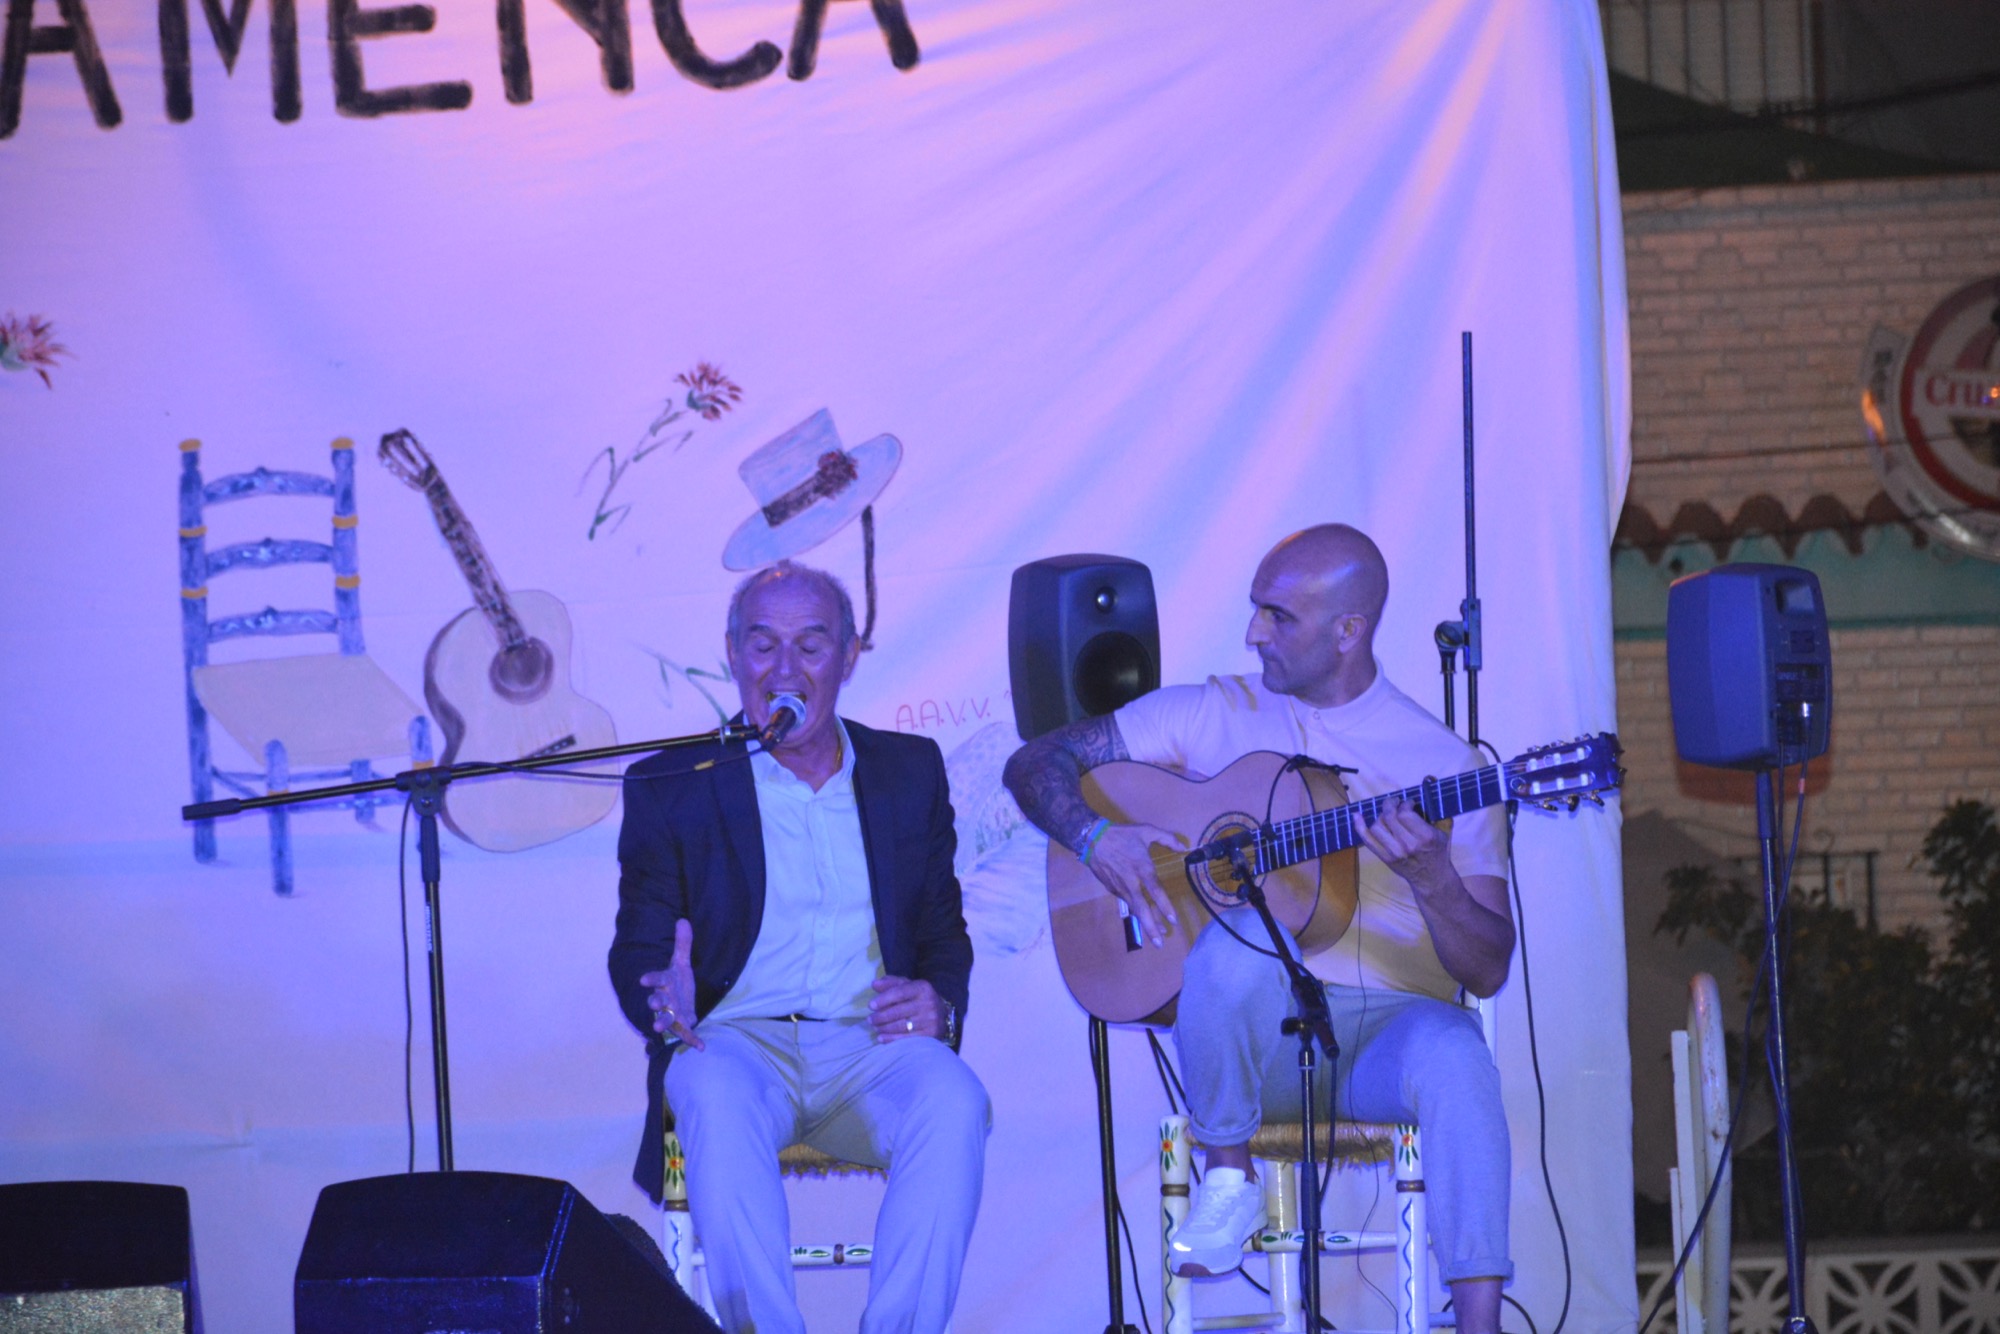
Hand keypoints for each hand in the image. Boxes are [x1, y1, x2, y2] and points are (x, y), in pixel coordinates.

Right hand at [637, 918, 704, 1051]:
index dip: (651, 979)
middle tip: (653, 1004)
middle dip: (655, 1002)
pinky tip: (701, 1047)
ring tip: (657, 1027)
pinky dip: (692, 1040)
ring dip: (662, 1023)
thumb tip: (683, 920)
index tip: (643, 979)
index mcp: (665, 983)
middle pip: (657, 1001)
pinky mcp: (683, 1024)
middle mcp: (665, 999)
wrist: (679, 1001)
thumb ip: (683, 944)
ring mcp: (672, 1013)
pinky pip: (686, 1033)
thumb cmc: (677, 982)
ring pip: (665, 1019)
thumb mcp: (682, 962)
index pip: (657, 979)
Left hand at [869, 975, 944, 1042]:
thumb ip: (891, 983)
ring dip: (884, 1028)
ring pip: (901, 1026)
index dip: (883, 999)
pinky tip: (881, 1038)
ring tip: (875, 1027)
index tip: (870, 1006)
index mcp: (922, 988)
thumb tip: (874, 984)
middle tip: (870, 1020)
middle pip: (898, 1011)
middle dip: (880, 1016)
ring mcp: (930, 1020)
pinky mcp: (930, 1035)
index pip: (899, 993)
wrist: (942, 1015)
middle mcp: (928, 1003)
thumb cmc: (919, 999)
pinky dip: (891, 1039)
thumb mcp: (908, 986)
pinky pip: (906, 1038)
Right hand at [1085, 822, 1184, 947]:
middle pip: (1143, 909)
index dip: (1165, 907)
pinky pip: (1126, 902)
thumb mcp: (1146, 830)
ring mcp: (1120, 888)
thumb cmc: (1121, 835)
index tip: (1173, 921)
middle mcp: (1132, 883)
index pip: (1156, 892)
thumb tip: (1185, 846)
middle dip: (1151, 927)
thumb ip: (1167, 838)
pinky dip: (1135, 911)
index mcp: (1142, 869)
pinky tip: (1141, 915)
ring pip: (1134, 909)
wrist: (1092, 839)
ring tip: (1156, 936)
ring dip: (1145, 923)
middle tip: (1160, 943)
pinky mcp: (1111, 889)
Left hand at [1358, 796, 1454, 893]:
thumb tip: (1419, 796)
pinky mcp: (1385, 858)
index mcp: (1424, 836)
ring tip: (1388, 814)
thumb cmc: (1438, 852)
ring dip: (1381, 816)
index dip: (1404, 804)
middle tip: (1394, 802)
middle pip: (1390, 817)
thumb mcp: (1443, 833)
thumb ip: (1433, 815)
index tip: (1408, 803)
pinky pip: (1368, 840)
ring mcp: (1395, 852)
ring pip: (1377, 826)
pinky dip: (1360, 826)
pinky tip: (1357, 815)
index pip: (1405, 813)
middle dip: (1390, 804)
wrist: (1431, 878)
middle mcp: (1408, 844)